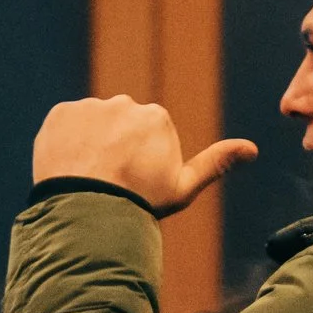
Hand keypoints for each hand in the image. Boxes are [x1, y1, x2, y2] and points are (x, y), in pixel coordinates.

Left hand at [31, 94, 257, 217]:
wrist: (88, 211)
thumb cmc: (139, 202)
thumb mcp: (183, 187)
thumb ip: (215, 163)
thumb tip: (252, 149)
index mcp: (155, 116)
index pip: (146, 133)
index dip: (140, 159)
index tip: (133, 181)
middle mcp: (123, 102)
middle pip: (118, 125)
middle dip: (114, 146)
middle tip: (108, 180)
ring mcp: (89, 106)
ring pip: (90, 124)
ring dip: (89, 144)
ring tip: (87, 177)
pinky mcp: (59, 113)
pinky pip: (64, 125)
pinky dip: (65, 142)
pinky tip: (69, 166)